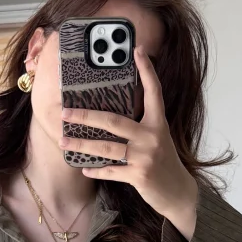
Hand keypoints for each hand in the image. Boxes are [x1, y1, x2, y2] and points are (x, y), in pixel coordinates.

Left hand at [59, 46, 198, 233]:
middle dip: (86, 116)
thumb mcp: (157, 137)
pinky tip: (84, 168)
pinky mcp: (139, 176)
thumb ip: (140, 124)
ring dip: (82, 144)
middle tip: (65, 112)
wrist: (178, 192)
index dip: (146, 70)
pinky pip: (111, 171)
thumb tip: (110, 114)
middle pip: (113, 122)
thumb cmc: (163, 161)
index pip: (153, 91)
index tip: (138, 50)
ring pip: (106, 148)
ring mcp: (145, 157)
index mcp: (158, 122)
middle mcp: (152, 136)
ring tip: (63, 141)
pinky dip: (96, 170)